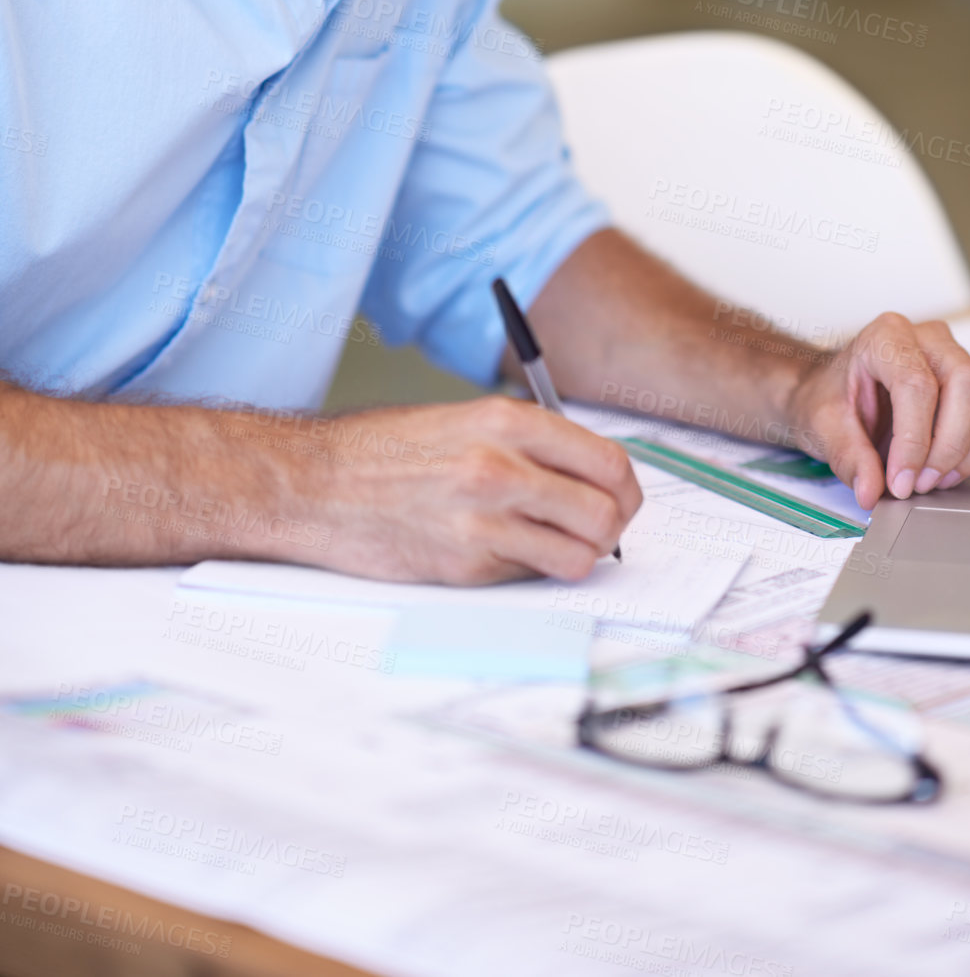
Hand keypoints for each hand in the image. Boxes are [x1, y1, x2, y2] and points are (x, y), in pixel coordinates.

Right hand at [300, 397, 642, 584]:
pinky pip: (531, 575)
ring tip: (556, 547)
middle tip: (597, 532)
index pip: (608, 461)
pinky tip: (507, 554)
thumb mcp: (463, 420)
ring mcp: (483, 521)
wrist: (316, 485)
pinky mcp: (464, 565)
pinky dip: (533, 571)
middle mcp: (501, 467)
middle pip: (606, 512)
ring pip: (579, 555)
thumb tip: (588, 477)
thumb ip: (527, 444)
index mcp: (506, 422)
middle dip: (612, 528)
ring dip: (578, 556)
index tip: (619, 499)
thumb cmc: (384, 452)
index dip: (625, 488)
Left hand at [780, 314, 969, 509]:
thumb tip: (871, 490)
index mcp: (887, 335)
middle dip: (950, 447)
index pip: (917, 384)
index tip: (901, 483)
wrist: (839, 392)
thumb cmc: (831, 399)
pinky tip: (963, 467)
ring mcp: (963, 358)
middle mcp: (931, 338)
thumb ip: (846, 455)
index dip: (914, 442)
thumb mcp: (821, 425)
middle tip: (921, 484)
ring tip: (937, 478)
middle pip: (969, 385)